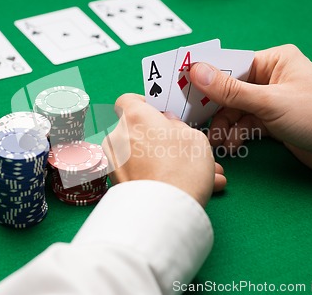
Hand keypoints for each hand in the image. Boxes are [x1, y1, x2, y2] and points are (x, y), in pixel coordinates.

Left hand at [102, 94, 225, 206]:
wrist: (163, 211)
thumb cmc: (181, 169)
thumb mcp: (194, 137)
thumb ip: (178, 125)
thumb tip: (168, 124)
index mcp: (135, 117)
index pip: (127, 100)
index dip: (144, 104)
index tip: (160, 114)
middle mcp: (118, 137)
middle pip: (137, 130)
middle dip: (161, 139)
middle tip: (185, 150)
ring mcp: (114, 162)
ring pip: (143, 155)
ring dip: (165, 161)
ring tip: (197, 175)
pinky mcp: (116, 184)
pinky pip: (140, 173)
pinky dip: (157, 176)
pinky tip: (184, 187)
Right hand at [189, 44, 311, 176]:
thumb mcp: (269, 101)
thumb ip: (230, 90)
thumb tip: (196, 71)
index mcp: (273, 61)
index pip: (231, 65)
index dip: (207, 78)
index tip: (183, 89)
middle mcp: (269, 78)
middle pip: (229, 90)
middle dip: (215, 109)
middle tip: (196, 122)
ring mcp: (270, 100)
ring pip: (235, 110)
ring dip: (225, 126)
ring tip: (219, 142)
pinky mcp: (271, 121)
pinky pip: (245, 124)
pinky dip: (237, 134)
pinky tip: (232, 145)